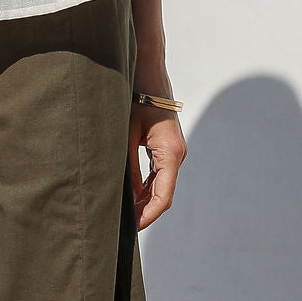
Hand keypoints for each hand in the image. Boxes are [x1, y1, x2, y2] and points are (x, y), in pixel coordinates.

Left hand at [128, 100, 186, 229]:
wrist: (147, 71)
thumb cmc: (135, 98)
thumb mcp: (126, 135)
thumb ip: (128, 168)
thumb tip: (126, 197)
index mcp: (170, 152)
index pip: (163, 197)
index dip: (148, 216)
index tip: (133, 229)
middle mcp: (177, 154)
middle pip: (164, 194)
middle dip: (146, 211)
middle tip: (124, 227)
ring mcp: (174, 151)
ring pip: (162, 185)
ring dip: (146, 200)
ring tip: (125, 214)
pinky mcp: (168, 146)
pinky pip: (160, 173)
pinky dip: (147, 186)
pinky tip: (132, 195)